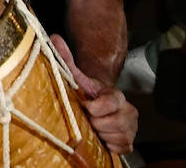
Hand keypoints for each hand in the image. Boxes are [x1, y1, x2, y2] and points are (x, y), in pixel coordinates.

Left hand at [52, 34, 137, 153]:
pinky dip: (108, 145)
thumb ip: (67, 60)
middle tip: (87, 117)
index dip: (94, 107)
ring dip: (100, 134)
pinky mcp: (130, 142)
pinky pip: (119, 148)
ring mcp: (131, 128)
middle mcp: (129, 111)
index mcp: (117, 96)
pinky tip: (101, 137)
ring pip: (115, 136)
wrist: (101, 108)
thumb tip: (54, 38)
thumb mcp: (79, 79)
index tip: (84, 106)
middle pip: (111, 123)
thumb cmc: (88, 95)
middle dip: (95, 122)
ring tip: (93, 126)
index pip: (110, 102)